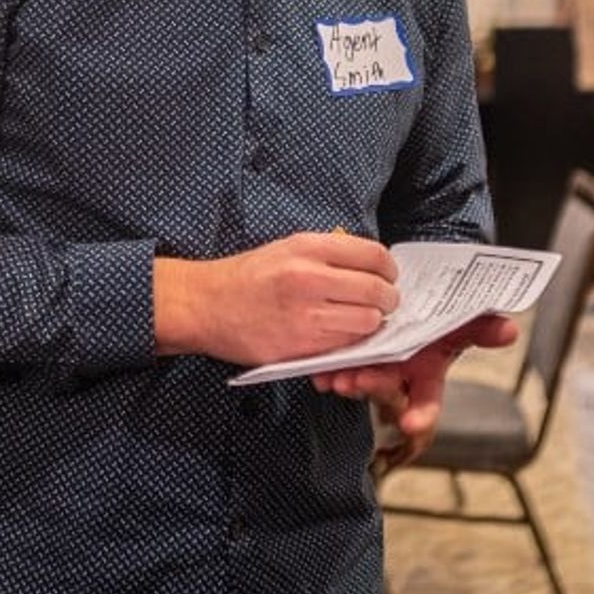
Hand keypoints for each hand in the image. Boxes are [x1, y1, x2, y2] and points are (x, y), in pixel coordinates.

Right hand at [153, 232, 398, 363]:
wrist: (205, 305)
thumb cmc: (248, 276)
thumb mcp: (288, 247)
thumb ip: (329, 252)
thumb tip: (370, 264)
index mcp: (309, 248)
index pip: (373, 256)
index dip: (388, 269)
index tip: (388, 276)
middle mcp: (309, 278)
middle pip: (376, 291)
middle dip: (388, 299)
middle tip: (384, 303)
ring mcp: (305, 314)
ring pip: (367, 322)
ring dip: (372, 324)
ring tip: (363, 320)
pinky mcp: (299, 346)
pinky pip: (344, 346)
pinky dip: (351, 343)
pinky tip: (342, 335)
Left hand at [311, 313, 517, 466]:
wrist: (407, 303)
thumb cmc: (438, 319)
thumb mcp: (462, 320)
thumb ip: (484, 327)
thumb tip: (511, 329)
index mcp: (427, 376)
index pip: (428, 402)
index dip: (420, 415)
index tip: (411, 425)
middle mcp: (400, 379)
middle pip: (386, 392)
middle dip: (372, 389)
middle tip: (357, 381)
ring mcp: (372, 373)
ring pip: (359, 384)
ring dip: (346, 381)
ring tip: (334, 375)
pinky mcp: (349, 362)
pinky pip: (337, 370)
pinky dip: (327, 369)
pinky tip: (319, 368)